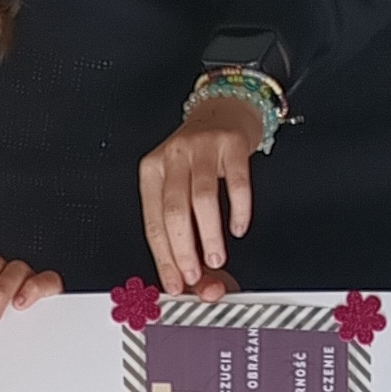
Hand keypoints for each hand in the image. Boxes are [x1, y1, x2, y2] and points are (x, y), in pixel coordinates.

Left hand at [138, 97, 262, 292]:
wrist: (223, 109)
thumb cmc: (197, 153)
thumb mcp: (178, 181)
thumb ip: (182, 224)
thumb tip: (191, 273)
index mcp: (151, 171)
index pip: (153, 222)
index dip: (164, 257)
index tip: (174, 282)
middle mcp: (173, 157)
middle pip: (174, 211)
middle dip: (184, 250)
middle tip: (195, 275)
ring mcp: (201, 148)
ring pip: (202, 199)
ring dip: (210, 235)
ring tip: (217, 257)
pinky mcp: (231, 143)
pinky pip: (236, 182)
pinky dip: (239, 210)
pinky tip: (238, 227)